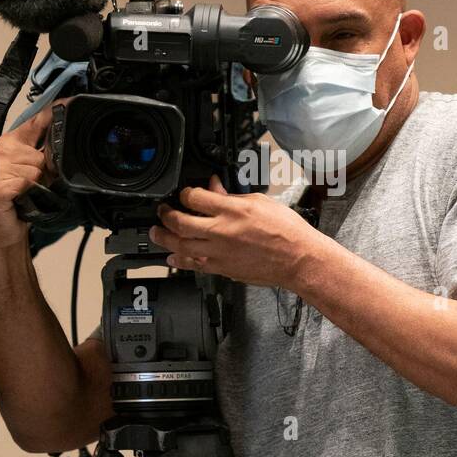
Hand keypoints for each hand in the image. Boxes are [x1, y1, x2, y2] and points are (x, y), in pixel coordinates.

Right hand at [0, 108, 53, 248]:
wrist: (0, 231)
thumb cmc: (16, 202)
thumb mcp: (31, 172)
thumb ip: (43, 155)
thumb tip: (66, 142)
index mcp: (9, 142)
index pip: (35, 122)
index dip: (53, 113)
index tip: (69, 101)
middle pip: (41, 155)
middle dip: (44, 173)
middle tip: (33, 187)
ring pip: (36, 171)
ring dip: (36, 187)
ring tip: (25, 195)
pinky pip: (26, 183)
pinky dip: (28, 194)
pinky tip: (19, 200)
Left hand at [150, 175, 319, 289]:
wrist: (298, 259)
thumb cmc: (287, 231)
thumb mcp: (261, 202)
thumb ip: (232, 196)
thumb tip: (215, 188)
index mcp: (233, 210)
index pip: (195, 198)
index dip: (185, 193)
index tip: (184, 194)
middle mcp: (223, 231)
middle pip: (180, 222)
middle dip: (166, 215)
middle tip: (162, 211)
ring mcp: (220, 252)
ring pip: (181, 246)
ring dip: (164, 238)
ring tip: (157, 232)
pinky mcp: (222, 268)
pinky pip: (194, 265)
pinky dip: (180, 261)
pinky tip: (172, 258)